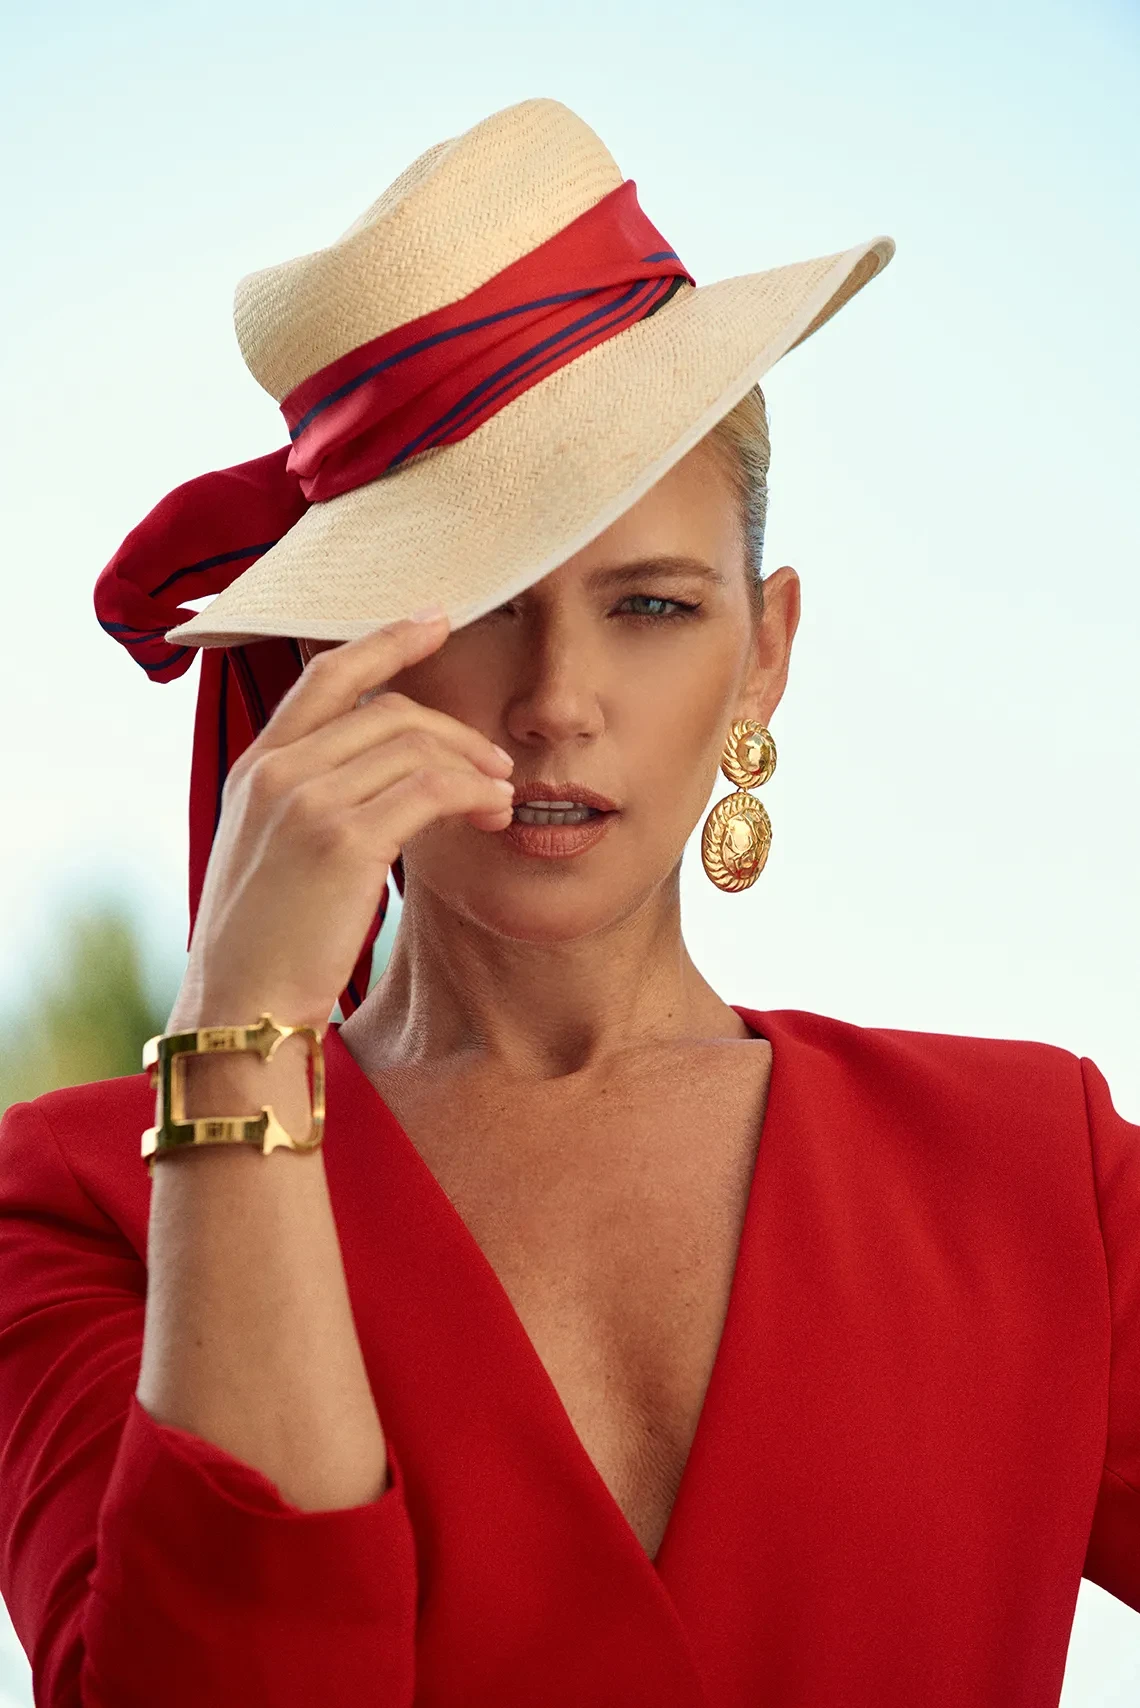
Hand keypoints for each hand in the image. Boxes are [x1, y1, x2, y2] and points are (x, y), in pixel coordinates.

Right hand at [170, 613, 513, 1031]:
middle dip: (455, 728)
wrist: (243, 1004)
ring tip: (501, 796)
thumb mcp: (271, 849)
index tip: (436, 621)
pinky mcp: (342, 842)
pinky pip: (429, 790)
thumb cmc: (268, 940)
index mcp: (256, 766)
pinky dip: (473, 794)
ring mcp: (307, 802)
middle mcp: (276, 771)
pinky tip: (492, 813)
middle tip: (496, 762)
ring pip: (415, 744)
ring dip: (473, 766)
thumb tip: (387, 777)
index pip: (326, 675)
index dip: (385, 641)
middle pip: (387, 707)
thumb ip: (312, 798)